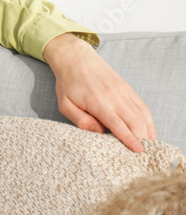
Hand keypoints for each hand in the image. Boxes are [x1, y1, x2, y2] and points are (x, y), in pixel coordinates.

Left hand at [43, 32, 155, 151]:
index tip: (138, 151)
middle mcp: (114, 97)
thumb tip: (98, 132)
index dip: (129, 138)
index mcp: (98, 102)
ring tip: (148, 146)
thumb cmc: (68, 84)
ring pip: (141, 115)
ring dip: (147, 131)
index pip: (117, 124)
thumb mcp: (65, 104)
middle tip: (142, 155)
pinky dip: (148, 120)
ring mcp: (123, 92)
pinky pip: (142, 106)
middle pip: (134, 121)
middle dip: (141, 139)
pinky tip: (149, 131)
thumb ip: (81, 120)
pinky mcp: (127, 89)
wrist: (76, 59)